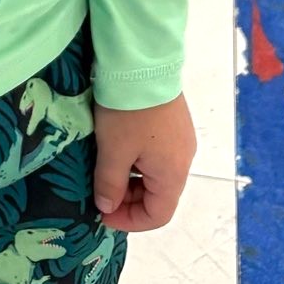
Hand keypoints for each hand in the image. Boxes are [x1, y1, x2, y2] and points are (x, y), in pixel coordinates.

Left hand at [92, 95, 194, 230]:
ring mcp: (180, 139)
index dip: (129, 221)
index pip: (158, 215)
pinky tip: (118, 147)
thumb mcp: (112, 151)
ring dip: (131, 178)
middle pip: (158, 195)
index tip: (102, 213)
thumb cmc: (127, 113)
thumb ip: (110, 185)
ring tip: (105, 169)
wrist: (141, 62)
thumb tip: (107, 207)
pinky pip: (157, 153)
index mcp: (173, 174)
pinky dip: (137, 159)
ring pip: (156, 173)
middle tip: (99, 192)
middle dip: (128, 199)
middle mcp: (183, 160)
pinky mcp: (173, 122)